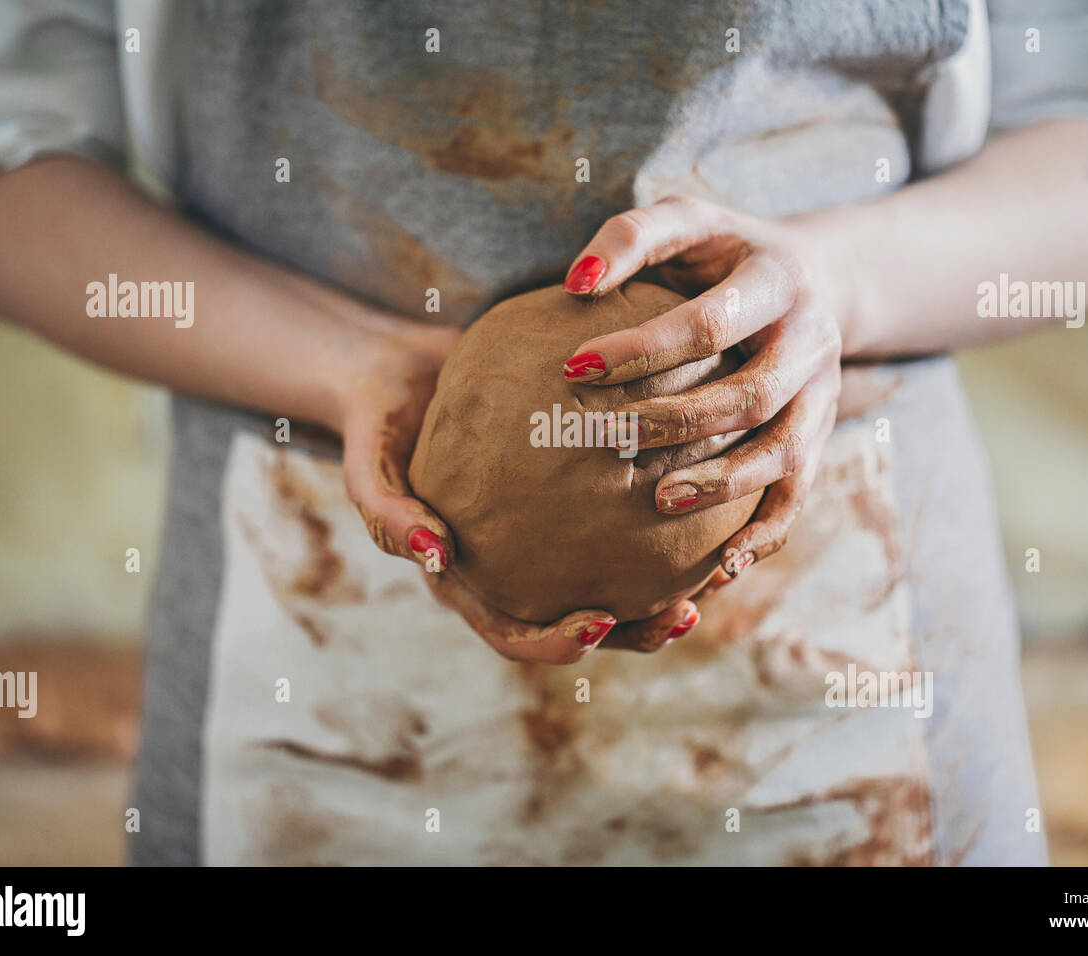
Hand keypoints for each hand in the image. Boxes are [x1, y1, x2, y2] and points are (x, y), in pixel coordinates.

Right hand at [339, 321, 701, 662]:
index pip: (515, 633)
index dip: (558, 643)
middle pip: (586, 618)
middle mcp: (517, 564)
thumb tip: (436, 557)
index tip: (600, 624)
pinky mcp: (573, 486)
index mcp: (469, 580)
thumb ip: (389, 514)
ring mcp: (549, 529)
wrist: (396, 368)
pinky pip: (623, 502)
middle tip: (684, 612)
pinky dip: (662, 501)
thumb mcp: (367, 466)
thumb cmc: (376, 421)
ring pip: (619, 569)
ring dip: (669, 579)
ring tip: (719, 565)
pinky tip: (706, 473)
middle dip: (638, 629)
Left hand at [562, 193, 842, 575]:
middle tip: (604, 435)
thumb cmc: (725, 250)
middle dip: (679, 420)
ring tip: (660, 501)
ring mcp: (823, 393)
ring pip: (785, 450)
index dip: (645, 346)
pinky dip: (766, 534)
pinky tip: (720, 567)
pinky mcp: (822, 435)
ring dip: (725, 482)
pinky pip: (800, 493)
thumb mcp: (688, 220)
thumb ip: (632, 237)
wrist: (818, 276)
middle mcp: (810, 340)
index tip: (574, 367)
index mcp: (778, 280)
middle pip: (752, 393)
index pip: (710, 322)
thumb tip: (573, 284)